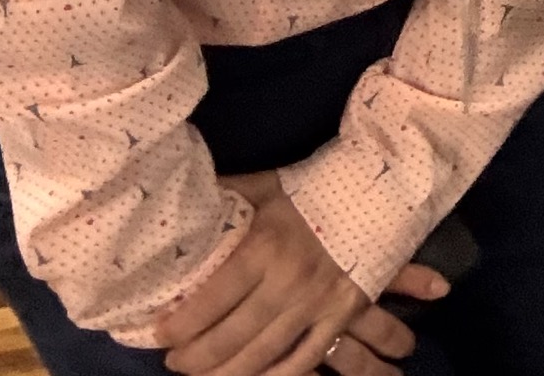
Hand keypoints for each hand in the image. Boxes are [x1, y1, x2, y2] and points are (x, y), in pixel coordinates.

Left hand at [155, 170, 436, 375]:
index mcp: (265, 245)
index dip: (180, 324)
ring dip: (228, 373)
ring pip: (264, 354)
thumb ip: (227, 197)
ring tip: (203, 375)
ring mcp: (318, 302)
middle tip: (175, 363)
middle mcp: (289, 280)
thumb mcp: (267, 186)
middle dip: (196, 357)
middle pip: (232, 335)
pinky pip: (305, 358)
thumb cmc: (316, 188)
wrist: (384, 188)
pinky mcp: (342, 315)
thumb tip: (181, 199)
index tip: (159, 334)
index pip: (212, 298)